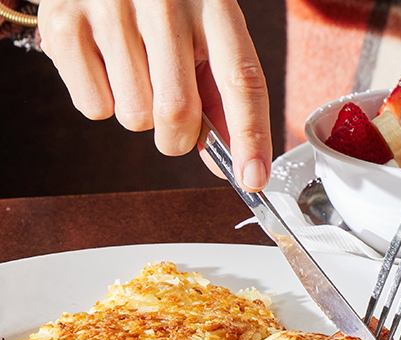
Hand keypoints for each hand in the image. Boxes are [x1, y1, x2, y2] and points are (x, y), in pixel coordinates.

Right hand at [37, 0, 270, 190]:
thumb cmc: (167, 8)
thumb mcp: (206, 36)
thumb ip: (221, 98)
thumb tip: (230, 164)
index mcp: (214, 6)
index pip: (241, 80)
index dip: (250, 135)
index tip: (253, 178)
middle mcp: (164, 4)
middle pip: (178, 111)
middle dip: (179, 138)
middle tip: (174, 124)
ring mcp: (111, 9)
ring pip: (134, 115)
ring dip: (140, 115)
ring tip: (137, 73)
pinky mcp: (64, 23)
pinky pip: (94, 107)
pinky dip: (104, 103)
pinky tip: (106, 66)